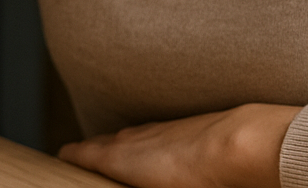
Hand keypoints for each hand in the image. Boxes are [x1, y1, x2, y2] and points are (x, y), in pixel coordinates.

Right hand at [58, 104, 299, 187]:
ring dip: (123, 146)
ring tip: (120, 156)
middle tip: (84, 158)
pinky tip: (162, 153)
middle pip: (106, 142)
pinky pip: (159, 133)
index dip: (72, 158)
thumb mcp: (153, 185)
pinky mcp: (189, 125)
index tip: (63, 158)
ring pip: (134, 136)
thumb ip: (134, 179)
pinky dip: (151, 143)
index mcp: (121, 156)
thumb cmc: (200, 179)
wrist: (244, 145)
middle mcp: (137, 136)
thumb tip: (133, 175)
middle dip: (95, 152)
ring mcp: (164, 127)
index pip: (85, 153)